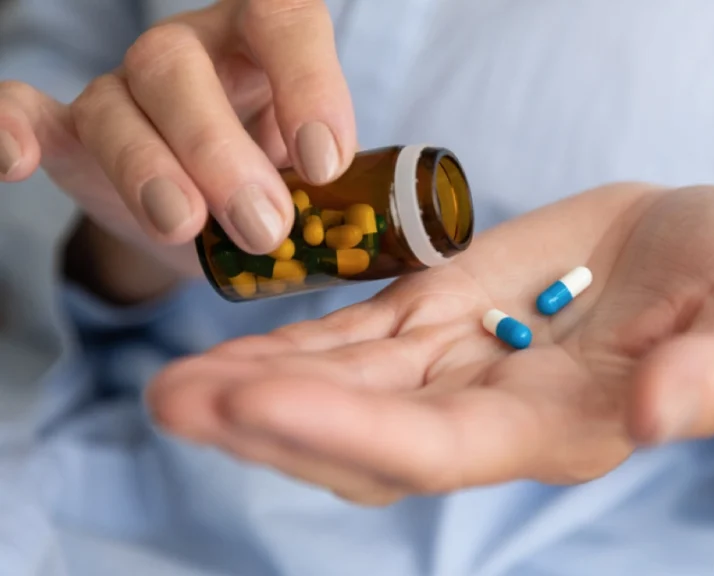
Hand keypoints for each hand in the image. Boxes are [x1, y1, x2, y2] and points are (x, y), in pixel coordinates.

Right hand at [0, 0, 355, 300]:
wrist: (217, 220)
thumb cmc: (282, 187)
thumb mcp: (323, 183)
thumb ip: (353, 191)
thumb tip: (409, 238)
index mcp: (263, 43)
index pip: (284, 16)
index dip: (306, 80)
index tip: (325, 160)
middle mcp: (190, 52)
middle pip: (182, 68)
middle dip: (222, 151)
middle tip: (265, 226)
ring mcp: (126, 88)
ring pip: (121, 102)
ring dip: (153, 169)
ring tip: (188, 228)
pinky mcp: (72, 133)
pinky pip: (26, 110)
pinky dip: (9, 129)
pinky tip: (11, 158)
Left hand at [148, 182, 713, 504]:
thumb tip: (659, 418)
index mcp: (566, 424)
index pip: (440, 447)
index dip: (348, 429)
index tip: (253, 400)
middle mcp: (500, 410)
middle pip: (368, 436)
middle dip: (272, 422)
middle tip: (173, 399)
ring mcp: (468, 363)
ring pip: (350, 390)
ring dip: (262, 387)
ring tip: (174, 381)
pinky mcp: (452, 314)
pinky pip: (364, 342)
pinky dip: (299, 345)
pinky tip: (236, 347)